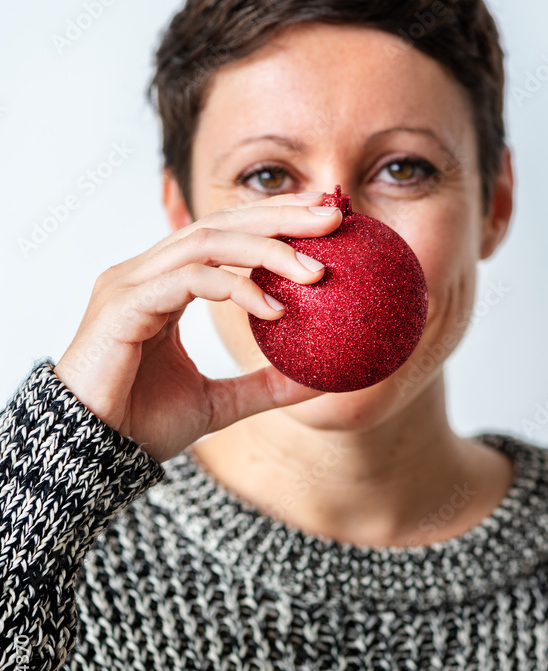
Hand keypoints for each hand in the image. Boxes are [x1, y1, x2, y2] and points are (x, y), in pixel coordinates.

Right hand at [53, 192, 342, 461]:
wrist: (91, 456)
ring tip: (315, 271)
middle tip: (332, 214)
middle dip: (279, 215)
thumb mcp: (219, 404)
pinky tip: (274, 308)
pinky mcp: (123, 305)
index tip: (324, 217)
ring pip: (206, 242)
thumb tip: (318, 381)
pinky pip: (189, 280)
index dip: (273, 220)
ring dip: (266, 249)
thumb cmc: (142, 425)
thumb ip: (263, 385)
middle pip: (219, 223)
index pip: (223, 234)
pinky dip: (235, 287)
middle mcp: (144, 273)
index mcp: (162, 284)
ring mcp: (130, 284)